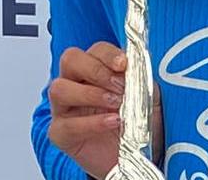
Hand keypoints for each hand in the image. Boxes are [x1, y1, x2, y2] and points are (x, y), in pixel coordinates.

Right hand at [48, 42, 161, 177]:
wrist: (134, 157)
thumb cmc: (136, 124)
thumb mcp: (148, 97)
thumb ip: (142, 80)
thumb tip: (137, 67)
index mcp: (95, 70)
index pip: (94, 50)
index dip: (108, 54)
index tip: (123, 64)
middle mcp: (75, 84)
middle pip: (70, 60)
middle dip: (96, 70)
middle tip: (118, 86)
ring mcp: (64, 108)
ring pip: (59, 89)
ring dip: (90, 94)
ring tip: (115, 104)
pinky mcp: (60, 133)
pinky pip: (67, 124)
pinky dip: (92, 122)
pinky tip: (112, 122)